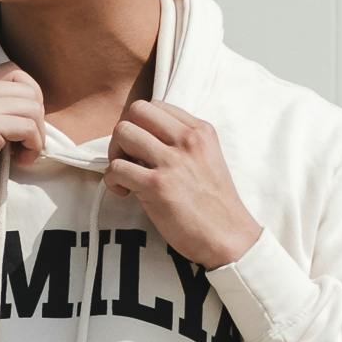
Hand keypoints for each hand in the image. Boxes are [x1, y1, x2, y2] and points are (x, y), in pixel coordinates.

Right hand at [0, 61, 46, 206]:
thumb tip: (33, 101)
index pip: (14, 72)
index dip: (30, 97)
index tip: (24, 123)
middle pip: (28, 89)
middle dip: (36, 117)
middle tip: (26, 142)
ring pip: (32, 107)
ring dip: (36, 134)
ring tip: (23, 153)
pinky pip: (28, 127)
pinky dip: (33, 146)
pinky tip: (21, 160)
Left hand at [105, 100, 259, 268]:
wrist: (229, 237)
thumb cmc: (215, 204)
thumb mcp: (209, 158)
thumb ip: (183, 143)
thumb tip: (145, 138)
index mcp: (201, 131)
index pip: (156, 105)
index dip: (141, 124)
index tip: (143, 147)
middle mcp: (188, 140)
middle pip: (136, 111)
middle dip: (124, 133)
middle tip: (129, 158)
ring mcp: (172, 162)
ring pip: (123, 133)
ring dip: (115, 154)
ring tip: (125, 175)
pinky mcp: (157, 186)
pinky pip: (116, 168)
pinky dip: (112, 180)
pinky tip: (125, 192)